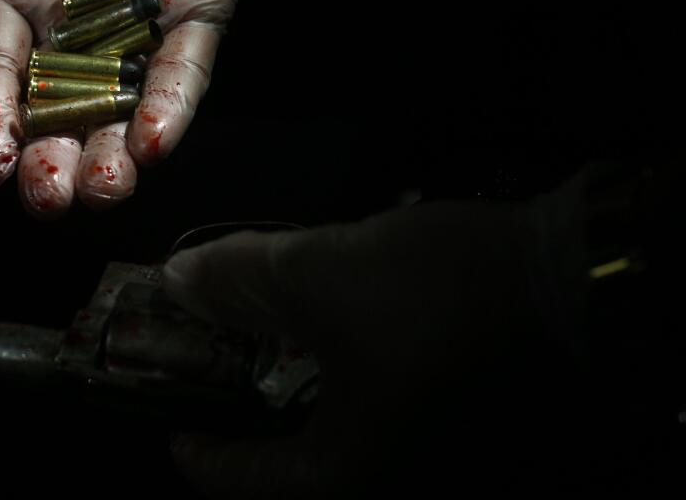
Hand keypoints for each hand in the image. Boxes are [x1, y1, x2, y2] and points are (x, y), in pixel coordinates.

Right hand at [0, 0, 284, 216]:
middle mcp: (73, 20)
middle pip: (53, 111)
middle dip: (47, 161)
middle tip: (44, 194)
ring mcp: (139, 22)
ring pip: (120, 108)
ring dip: (110, 156)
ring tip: (101, 189)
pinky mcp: (200, 11)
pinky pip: (187, 70)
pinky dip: (173, 106)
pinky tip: (156, 142)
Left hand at [160, 186, 587, 496]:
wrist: (579, 276)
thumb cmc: (442, 297)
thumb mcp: (318, 276)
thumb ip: (239, 281)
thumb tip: (180, 282)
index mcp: (352, 475)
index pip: (249, 481)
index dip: (203, 453)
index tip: (176, 429)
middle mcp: (398, 478)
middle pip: (297, 457)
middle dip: (250, 407)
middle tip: (220, 367)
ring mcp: (441, 452)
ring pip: (346, 429)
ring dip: (301, 384)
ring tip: (274, 337)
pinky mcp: (470, 416)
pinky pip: (389, 408)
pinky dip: (349, 373)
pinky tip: (342, 326)